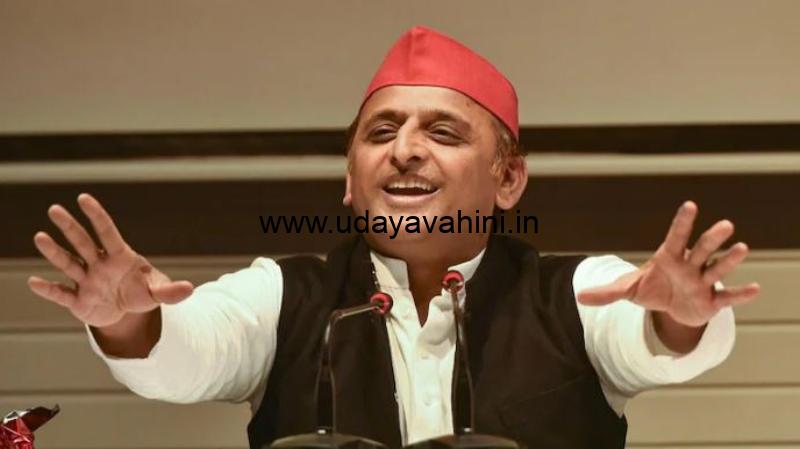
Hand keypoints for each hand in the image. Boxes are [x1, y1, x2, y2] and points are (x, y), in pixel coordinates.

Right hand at [28, 193, 193, 327]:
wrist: (125, 311)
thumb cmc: (141, 292)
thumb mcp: (157, 291)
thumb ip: (170, 291)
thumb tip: (190, 289)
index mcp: (119, 257)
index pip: (107, 232)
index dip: (97, 216)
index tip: (84, 198)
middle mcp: (99, 264)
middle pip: (83, 242)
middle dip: (70, 227)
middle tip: (55, 209)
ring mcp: (86, 281)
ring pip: (69, 263)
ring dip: (55, 252)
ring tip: (40, 237)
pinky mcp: (78, 300)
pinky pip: (61, 294)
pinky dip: (48, 290)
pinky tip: (34, 282)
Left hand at [577, 201, 759, 327]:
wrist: (671, 309)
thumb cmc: (653, 289)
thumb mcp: (628, 290)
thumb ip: (607, 292)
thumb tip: (579, 296)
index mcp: (669, 257)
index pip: (676, 237)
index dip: (682, 223)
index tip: (690, 205)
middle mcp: (690, 266)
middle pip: (702, 249)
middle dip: (712, 238)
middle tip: (726, 224)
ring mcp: (703, 282)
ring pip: (718, 268)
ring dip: (729, 260)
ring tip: (742, 247)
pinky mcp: (712, 302)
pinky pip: (728, 297)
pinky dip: (740, 294)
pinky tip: (755, 288)